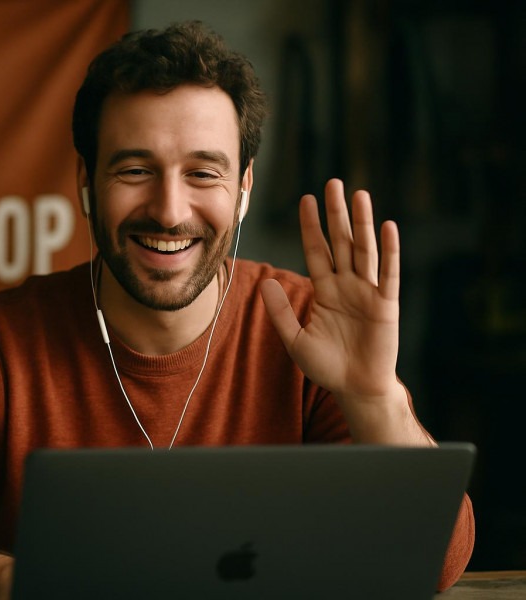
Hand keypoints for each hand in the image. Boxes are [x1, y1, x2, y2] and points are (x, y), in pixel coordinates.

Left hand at [259, 179, 401, 402]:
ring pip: (364, 250)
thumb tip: (265, 282)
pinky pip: (389, 273)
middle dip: (336, 214)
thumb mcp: (295, 339)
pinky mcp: (386, 305)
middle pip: (340, 242)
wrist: (356, 388)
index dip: (310, 226)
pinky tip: (388, 227)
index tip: (306, 200)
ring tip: (359, 195)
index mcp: (325, 290)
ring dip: (363, 223)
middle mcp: (347, 285)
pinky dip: (390, 250)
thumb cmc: (326, 366)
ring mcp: (368, 292)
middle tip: (332, 183)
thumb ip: (280, 312)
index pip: (316, 250)